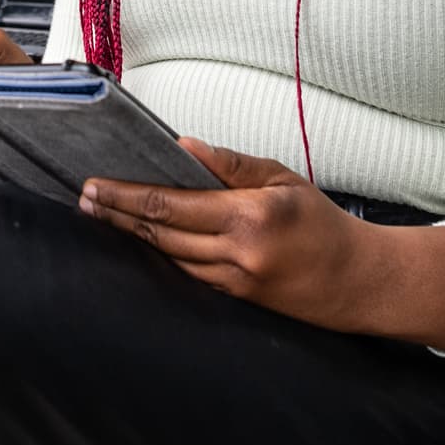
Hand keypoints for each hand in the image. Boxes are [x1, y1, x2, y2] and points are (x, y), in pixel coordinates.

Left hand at [78, 138, 444, 348]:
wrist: (359, 281)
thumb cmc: (323, 223)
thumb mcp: (282, 179)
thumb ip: (231, 164)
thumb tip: (184, 146)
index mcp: (249, 216)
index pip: (172, 204)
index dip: (127, 196)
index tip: (96, 184)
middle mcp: (238, 253)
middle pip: (161, 233)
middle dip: (118, 215)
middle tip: (85, 198)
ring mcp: (235, 281)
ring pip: (169, 256)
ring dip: (133, 237)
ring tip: (102, 216)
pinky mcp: (237, 299)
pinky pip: (189, 274)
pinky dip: (162, 255)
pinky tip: (142, 241)